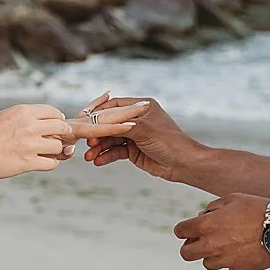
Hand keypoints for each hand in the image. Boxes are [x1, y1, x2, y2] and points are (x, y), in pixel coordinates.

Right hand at [0, 105, 80, 177]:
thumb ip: (25, 117)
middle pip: (62, 127)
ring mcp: (30, 145)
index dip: (58, 119)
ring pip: (59, 146)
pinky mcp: (28, 163)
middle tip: (59, 138)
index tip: (56, 125)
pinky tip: (42, 161)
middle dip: (63, 133)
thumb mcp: (5, 116)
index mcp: (23, 112)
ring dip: (56, 150)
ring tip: (47, 151)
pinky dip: (50, 163)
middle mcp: (29, 126)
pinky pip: (52, 163)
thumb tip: (44, 122)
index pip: (54, 112)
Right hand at [79, 94, 199, 180]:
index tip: (85, 121)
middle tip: (87, 143)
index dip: (99, 113)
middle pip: (110, 124)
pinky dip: (106, 156)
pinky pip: (116, 151)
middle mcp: (137, 119)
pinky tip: (98, 162)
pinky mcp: (134, 151)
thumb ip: (122, 124)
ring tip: (89, 157)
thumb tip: (100, 123)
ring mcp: (135, 135)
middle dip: (97, 134)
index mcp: (141, 107)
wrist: (184, 164)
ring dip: (99, 147)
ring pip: (111, 139)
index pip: (114, 106)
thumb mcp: (144, 129)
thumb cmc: (169, 141)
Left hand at [173, 194, 269, 269]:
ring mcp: (225, 261)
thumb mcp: (232, 199)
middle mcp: (211, 246)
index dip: (183, 229)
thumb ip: (212, 208)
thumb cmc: (258, 209)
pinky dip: (232, 263)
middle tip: (200, 241)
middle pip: (186, 254)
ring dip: (212, 255)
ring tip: (226, 245)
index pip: (180, 231)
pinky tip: (242, 252)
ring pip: (207, 264)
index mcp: (206, 226)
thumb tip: (204, 215)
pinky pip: (229, 269)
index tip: (189, 229)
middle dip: (190, 246)